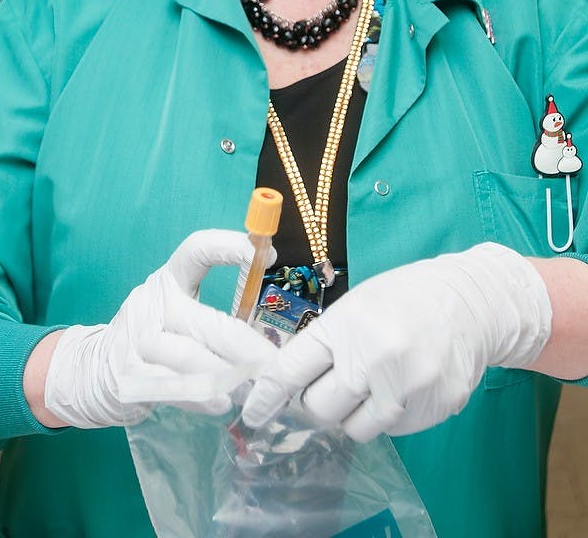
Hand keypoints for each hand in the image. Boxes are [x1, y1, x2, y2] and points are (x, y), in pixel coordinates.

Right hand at [44, 229, 276, 427]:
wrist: (91, 369)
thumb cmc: (152, 336)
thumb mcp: (176, 311)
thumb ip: (214, 316)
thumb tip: (269, 338)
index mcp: (168, 280)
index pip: (195, 250)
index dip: (228, 246)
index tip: (268, 254)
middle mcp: (151, 303)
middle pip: (202, 319)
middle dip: (244, 344)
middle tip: (273, 363)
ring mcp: (136, 340)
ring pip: (187, 356)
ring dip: (225, 374)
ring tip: (253, 387)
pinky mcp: (128, 375)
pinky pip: (171, 387)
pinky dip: (200, 397)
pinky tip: (222, 404)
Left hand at [241, 243, 551, 440]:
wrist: (473, 301)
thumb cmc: (407, 298)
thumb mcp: (358, 305)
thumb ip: (328, 342)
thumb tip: (290, 382)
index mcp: (347, 324)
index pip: (292, 369)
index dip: (267, 395)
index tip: (254, 412)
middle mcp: (374, 358)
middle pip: (320, 408)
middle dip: (319, 399)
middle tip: (336, 379)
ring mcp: (406, 387)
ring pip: (354, 427)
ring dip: (356, 411)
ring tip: (375, 379)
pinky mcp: (433, 408)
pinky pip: (391, 429)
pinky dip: (388, 414)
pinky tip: (404, 383)